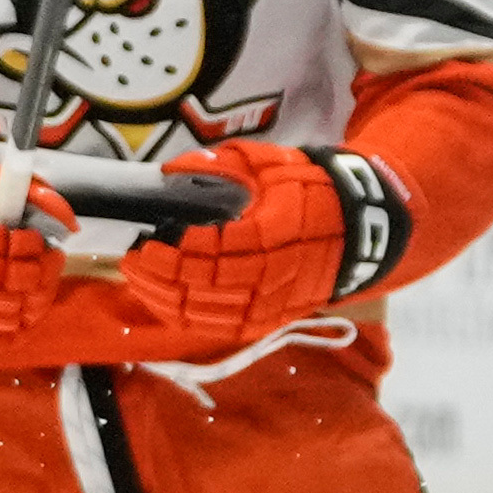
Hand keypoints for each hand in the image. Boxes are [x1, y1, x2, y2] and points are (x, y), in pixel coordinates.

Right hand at [0, 145, 73, 360]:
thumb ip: (32, 197)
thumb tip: (68, 229)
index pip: (0, 246)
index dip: (28, 247)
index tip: (36, 241)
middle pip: (2, 283)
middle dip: (34, 276)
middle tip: (43, 267)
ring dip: (27, 305)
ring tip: (35, 291)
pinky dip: (3, 336)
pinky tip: (19, 321)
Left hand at [114, 141, 411, 348]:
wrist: (360, 228)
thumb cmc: (308, 190)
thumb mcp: (270, 164)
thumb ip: (221, 164)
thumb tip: (170, 171)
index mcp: (276, 232)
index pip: (217, 251)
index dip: (178, 252)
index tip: (148, 241)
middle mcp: (275, 274)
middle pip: (206, 285)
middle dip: (162, 276)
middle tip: (132, 260)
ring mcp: (273, 302)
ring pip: (209, 312)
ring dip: (167, 299)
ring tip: (138, 280)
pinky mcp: (270, 319)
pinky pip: (221, 327)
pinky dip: (187, 319)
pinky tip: (162, 304)